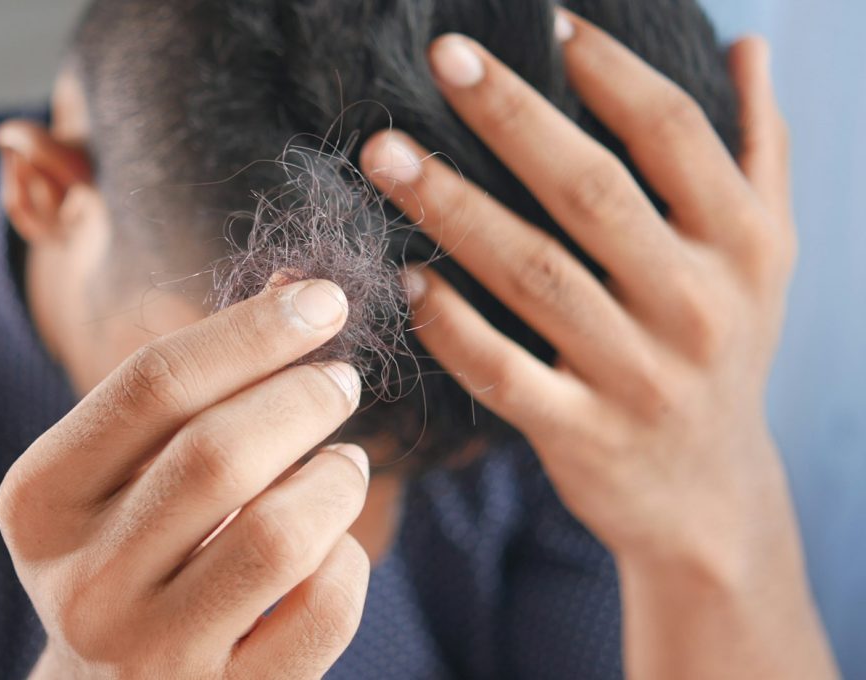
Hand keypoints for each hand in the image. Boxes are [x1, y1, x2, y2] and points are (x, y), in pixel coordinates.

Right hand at [0, 280, 370, 678]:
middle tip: (340, 381)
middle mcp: (83, 581)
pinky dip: (349, 561)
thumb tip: (301, 293)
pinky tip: (334, 548)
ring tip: (344, 464)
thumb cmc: (130, 551)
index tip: (323, 301)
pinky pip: (323, 611)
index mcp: (41, 501)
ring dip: (336, 480)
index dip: (252, 331)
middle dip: (303, 397)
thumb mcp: (121, 473)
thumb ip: (191, 388)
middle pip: (219, 453)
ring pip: (281, 535)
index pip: (152, 384)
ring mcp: (151, 653)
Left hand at [361, 12, 836, 679]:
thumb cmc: (723, 351)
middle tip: (441, 57)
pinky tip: (407, 277)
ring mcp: (638, 375)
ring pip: (533, 274)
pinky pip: (504, 371)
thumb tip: (750, 47)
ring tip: (385, 155)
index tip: (545, 20)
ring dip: (453, 208)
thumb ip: (759, 152)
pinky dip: (451, 324)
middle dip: (510, 117)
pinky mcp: (582, 435)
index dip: (609, 70)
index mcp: (742, 244)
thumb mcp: (764, 257)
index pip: (673, 134)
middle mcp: (696, 304)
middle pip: (592, 191)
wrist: (709, 496)